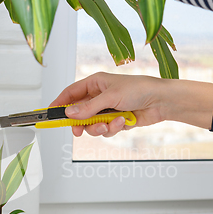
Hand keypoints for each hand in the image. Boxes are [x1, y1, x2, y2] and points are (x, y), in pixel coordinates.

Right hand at [50, 72, 212, 136]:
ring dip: (99, 127)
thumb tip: (69, 114)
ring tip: (111, 123)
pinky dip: (113, 128)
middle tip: (78, 130)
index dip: (60, 103)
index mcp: (95, 83)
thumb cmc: (139, 89)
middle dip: (80, 122)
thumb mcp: (110, 97)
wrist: (161, 101)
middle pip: (79, 113)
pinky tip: (124, 121)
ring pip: (92, 124)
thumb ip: (88, 108)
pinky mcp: (116, 120)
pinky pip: (106, 129)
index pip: (71, 93)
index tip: (51, 114)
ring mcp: (107, 109)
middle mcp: (99, 96)